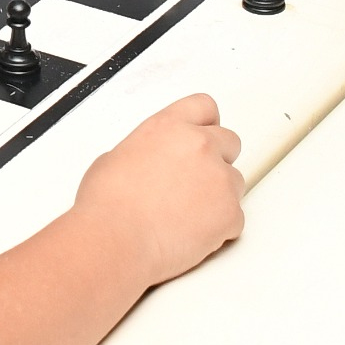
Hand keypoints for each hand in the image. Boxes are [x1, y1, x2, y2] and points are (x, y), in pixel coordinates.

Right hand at [73, 93, 244, 284]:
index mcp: (169, 126)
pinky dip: (220, 227)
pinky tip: (191, 234)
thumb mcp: (116, 157)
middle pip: (230, 142)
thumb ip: (146, 152)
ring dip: (218, 194)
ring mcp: (220, 179)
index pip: (204, 107)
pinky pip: (236, 217)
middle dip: (217, 159)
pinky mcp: (231, 213)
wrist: (118, 238)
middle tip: (196, 181)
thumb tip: (148, 166)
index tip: (204, 135)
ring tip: (187, 215)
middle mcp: (200, 146)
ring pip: (235, 182)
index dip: (206, 124)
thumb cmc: (109, 203)